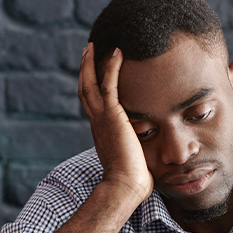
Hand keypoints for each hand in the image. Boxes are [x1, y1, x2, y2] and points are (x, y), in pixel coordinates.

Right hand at [79, 43, 153, 201]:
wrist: (125, 185)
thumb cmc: (132, 180)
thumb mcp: (133, 160)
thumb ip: (136, 151)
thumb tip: (148, 156)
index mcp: (101, 132)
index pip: (93, 105)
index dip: (91, 88)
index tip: (94, 76)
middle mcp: (97, 123)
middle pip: (85, 90)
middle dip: (85, 70)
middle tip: (87, 52)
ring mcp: (102, 119)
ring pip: (90, 83)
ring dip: (92, 63)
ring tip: (94, 46)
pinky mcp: (112, 116)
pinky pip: (109, 85)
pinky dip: (111, 67)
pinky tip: (117, 52)